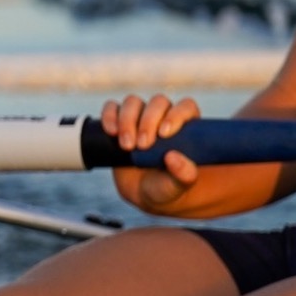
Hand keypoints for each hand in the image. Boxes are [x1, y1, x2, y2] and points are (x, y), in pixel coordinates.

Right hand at [103, 93, 201, 212]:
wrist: (144, 193)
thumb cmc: (168, 187)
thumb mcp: (179, 185)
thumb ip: (184, 175)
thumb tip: (173, 156)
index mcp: (187, 126)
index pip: (185, 107)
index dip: (175, 115)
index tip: (164, 134)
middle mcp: (164, 116)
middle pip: (157, 102)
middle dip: (147, 122)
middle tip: (142, 146)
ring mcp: (140, 117)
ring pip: (133, 102)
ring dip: (127, 120)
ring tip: (126, 146)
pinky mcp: (119, 122)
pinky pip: (111, 107)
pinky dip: (109, 115)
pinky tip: (110, 131)